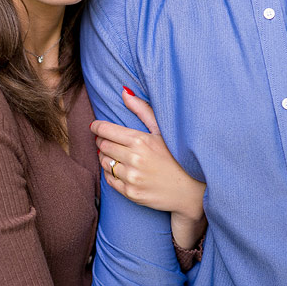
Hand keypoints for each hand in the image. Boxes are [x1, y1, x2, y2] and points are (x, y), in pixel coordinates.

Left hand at [92, 89, 206, 249]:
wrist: (191, 191)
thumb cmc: (177, 156)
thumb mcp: (163, 130)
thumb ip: (142, 110)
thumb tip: (124, 92)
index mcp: (141, 141)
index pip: (106, 130)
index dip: (97, 127)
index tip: (94, 126)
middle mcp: (134, 159)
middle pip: (102, 146)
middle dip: (102, 141)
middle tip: (108, 140)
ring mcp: (132, 178)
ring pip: (104, 163)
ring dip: (105, 157)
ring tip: (115, 154)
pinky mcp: (131, 193)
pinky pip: (109, 180)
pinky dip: (111, 173)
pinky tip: (121, 169)